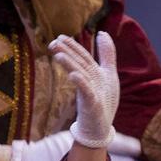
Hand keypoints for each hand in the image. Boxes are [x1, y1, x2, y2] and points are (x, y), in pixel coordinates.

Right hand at [49, 32, 120, 147]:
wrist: (101, 127)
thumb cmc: (103, 101)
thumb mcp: (108, 74)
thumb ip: (106, 54)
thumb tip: (102, 33)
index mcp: (92, 74)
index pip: (82, 57)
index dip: (72, 46)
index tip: (59, 37)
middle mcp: (89, 82)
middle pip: (78, 64)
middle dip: (67, 53)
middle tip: (52, 43)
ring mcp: (89, 94)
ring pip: (80, 76)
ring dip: (70, 66)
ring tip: (58, 55)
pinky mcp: (92, 105)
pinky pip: (87, 93)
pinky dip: (81, 84)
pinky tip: (74, 76)